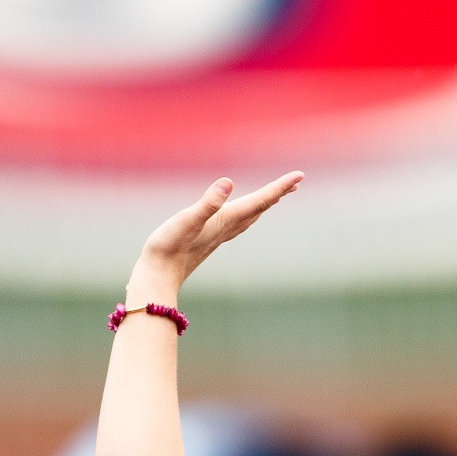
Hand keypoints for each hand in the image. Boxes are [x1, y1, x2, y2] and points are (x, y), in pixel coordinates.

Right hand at [127, 173, 303, 299]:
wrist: (157, 279)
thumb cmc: (168, 249)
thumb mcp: (186, 220)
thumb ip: (208, 203)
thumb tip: (228, 183)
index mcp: (226, 220)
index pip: (260, 201)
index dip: (280, 187)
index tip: (299, 176)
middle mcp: (227, 228)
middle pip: (260, 208)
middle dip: (278, 194)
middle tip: (296, 182)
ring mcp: (218, 236)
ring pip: (250, 217)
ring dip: (265, 204)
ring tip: (277, 196)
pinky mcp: (208, 240)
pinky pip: (236, 224)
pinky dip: (247, 214)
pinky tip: (241, 216)